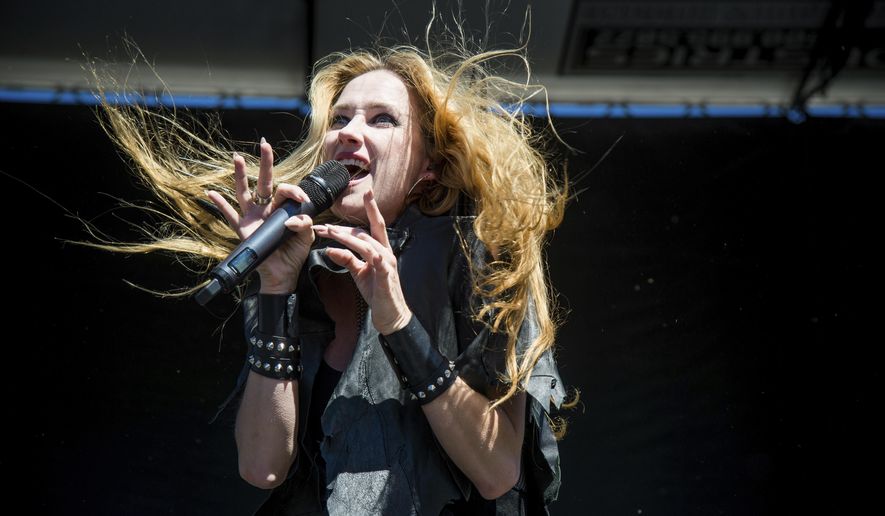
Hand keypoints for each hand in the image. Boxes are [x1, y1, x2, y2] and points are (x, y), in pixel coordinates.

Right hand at [206, 138, 313, 293]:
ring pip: (244, 193)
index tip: (302, 198)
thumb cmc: (294, 253)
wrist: (282, 274)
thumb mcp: (306, 237)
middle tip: (265, 145)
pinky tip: (211, 193)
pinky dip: (220, 204)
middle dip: (266, 163)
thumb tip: (293, 219)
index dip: (294, 191)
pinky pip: (229, 215)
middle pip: (265, 183)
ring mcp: (253, 217)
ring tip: (238, 157)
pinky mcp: (243, 229)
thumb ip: (304, 224)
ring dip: (240, 176)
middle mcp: (266, 209)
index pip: (285, 191)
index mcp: (282, 208)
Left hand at [312, 189, 411, 334]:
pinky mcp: (387, 275)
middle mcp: (386, 252)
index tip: (367, 192)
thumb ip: (347, 259)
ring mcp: (387, 263)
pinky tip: (357, 251)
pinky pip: (376, 261)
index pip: (375, 225)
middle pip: (367, 232)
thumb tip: (330, 248)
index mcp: (380, 249)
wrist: (390, 314)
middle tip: (323, 226)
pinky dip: (367, 255)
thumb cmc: (376, 292)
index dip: (371, 209)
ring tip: (330, 234)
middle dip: (344, 229)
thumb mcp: (358, 272)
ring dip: (347, 238)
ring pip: (367, 244)